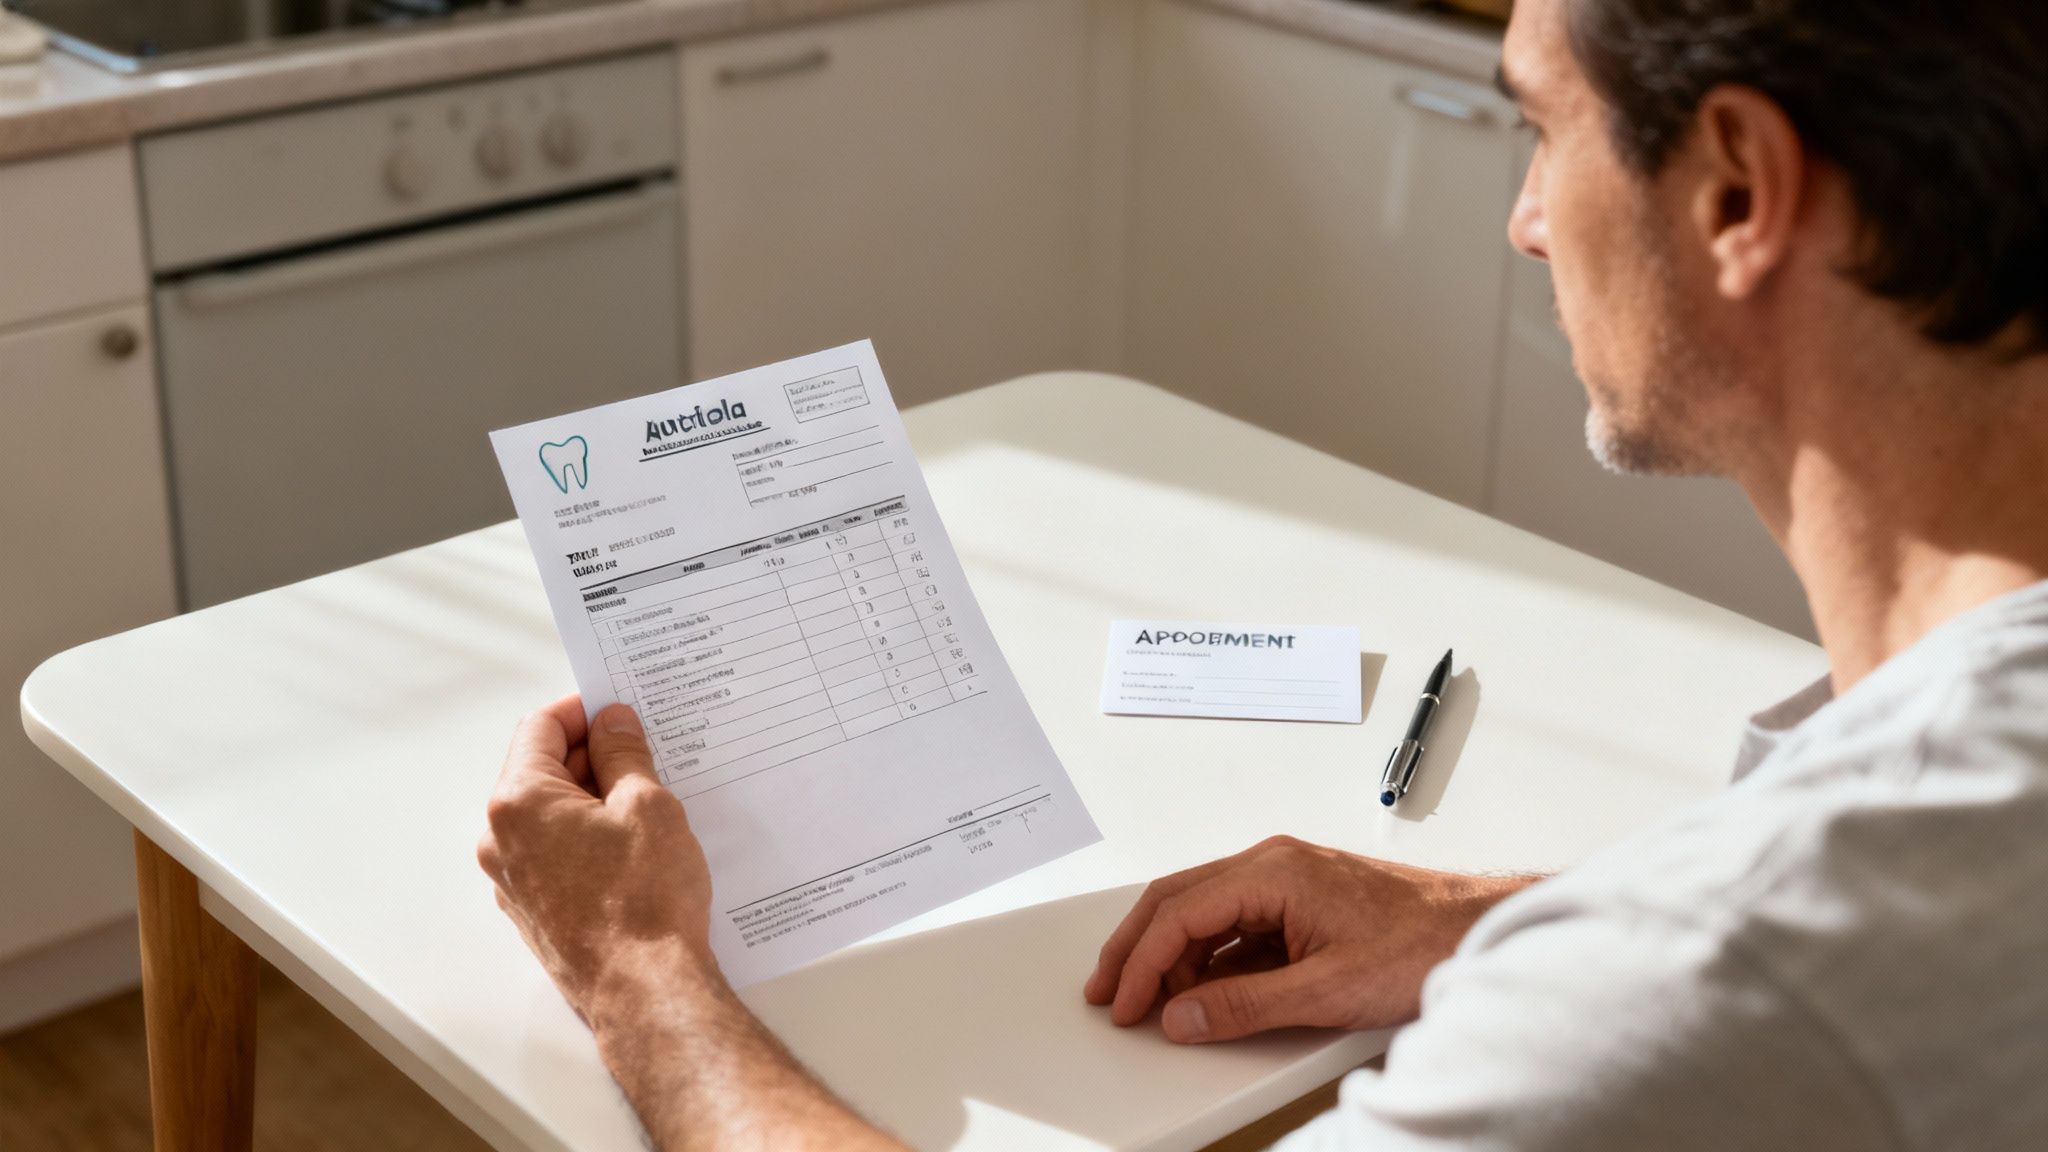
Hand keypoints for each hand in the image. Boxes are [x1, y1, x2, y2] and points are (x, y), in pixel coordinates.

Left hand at [476, 697, 718, 1024]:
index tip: (621, 709)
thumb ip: (624, 754)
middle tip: (647, 752)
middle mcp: (502, 841)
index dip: (585, 710)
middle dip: (594, 755)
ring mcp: (514, 881)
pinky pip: (558, 854)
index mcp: (519, 802)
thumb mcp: (647, 806)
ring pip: (552, 816)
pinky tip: (636, 846)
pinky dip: (590, 837)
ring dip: (595, 799)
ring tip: (650, 801)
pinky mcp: (536, 912)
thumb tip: (613, 723)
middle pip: (541, 770)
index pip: (541, 727)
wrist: (645, 991)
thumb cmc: (644, 902)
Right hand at [1084, 836, 1537, 1043]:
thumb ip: (1245, 1004)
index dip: (1142, 963)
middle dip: (1135, 948)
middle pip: (1177, 900)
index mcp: (1271, 870)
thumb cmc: (1420, 943)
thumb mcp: (1325, 989)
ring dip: (1170, 954)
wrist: (1476, 929)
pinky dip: (1207, 956)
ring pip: (1202, 910)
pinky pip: (1234, 923)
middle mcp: (1271, 864)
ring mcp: (1285, 879)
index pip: (1180, 913)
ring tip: (1149, 997)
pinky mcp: (1300, 900)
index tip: (1125, 1003)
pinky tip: (1201, 988)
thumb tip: (1183, 1016)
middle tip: (1109, 992)